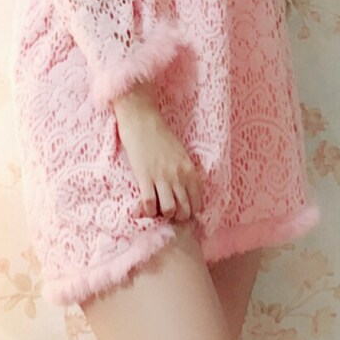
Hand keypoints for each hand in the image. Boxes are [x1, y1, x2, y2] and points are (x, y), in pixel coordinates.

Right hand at [113, 84, 202, 221]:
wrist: (142, 122)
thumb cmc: (160, 136)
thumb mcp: (181, 153)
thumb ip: (185, 171)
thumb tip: (183, 191)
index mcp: (190, 169)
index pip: (198, 201)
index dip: (193, 212)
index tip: (186, 215)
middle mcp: (178, 176)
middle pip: (184, 209)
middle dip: (179, 218)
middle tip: (172, 217)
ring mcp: (162, 177)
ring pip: (169, 209)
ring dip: (164, 214)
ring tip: (159, 212)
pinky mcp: (145, 177)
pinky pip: (150, 203)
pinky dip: (149, 210)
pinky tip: (146, 208)